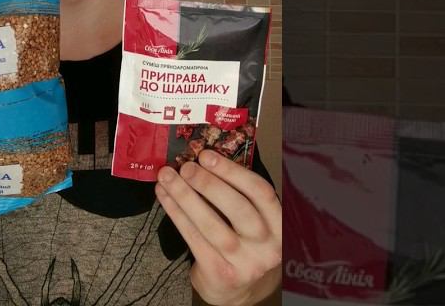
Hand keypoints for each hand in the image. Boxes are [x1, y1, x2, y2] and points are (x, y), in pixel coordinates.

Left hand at [154, 151, 281, 305]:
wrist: (235, 289)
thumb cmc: (242, 242)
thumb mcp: (253, 219)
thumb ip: (238, 193)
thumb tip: (204, 159)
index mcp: (280, 224)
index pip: (261, 192)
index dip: (233, 172)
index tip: (207, 155)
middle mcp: (268, 246)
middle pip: (238, 209)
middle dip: (208, 184)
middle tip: (186, 167)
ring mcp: (245, 263)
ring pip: (212, 225)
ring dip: (185, 196)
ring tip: (167, 177)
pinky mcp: (221, 273)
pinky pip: (194, 239)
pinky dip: (176, 214)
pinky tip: (165, 197)